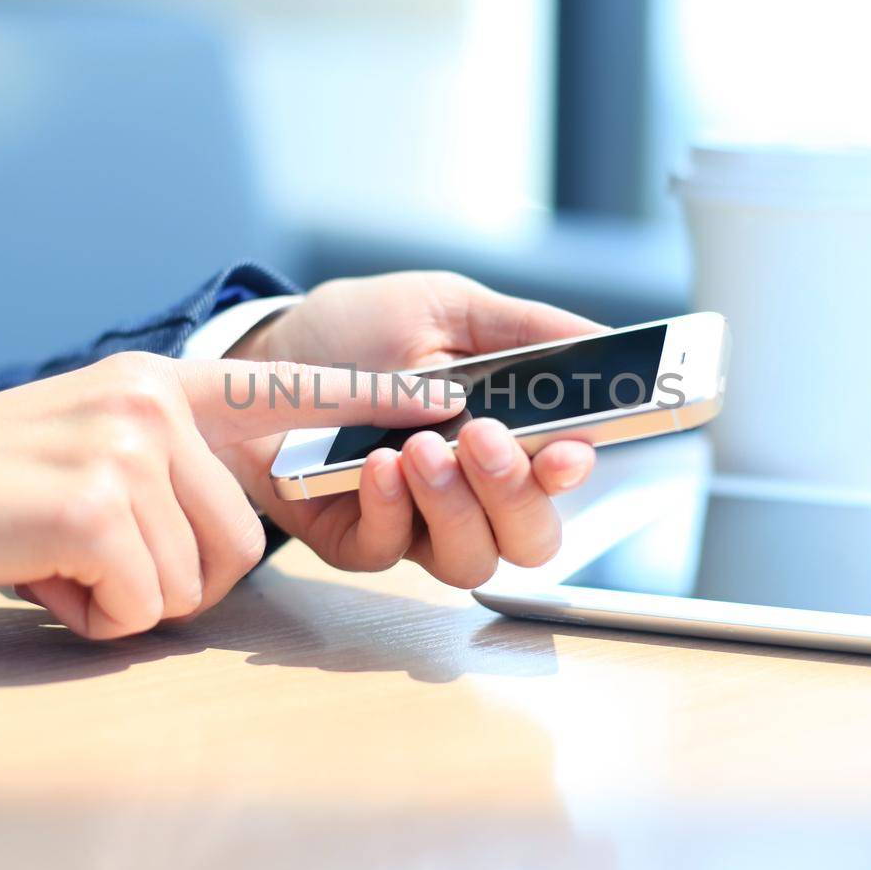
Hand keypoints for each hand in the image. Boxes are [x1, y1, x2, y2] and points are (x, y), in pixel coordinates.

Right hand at [0, 352, 460, 637]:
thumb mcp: (97, 443)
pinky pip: (147, 603)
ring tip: (66, 557)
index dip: (370, 403)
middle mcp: (152, 399)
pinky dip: (98, 616)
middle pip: (245, 537)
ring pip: (202, 576)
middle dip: (180, 574)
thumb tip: (251, 523)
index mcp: (164, 381)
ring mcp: (124, 446)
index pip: (290, 386)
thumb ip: (178, 460)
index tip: (444, 408)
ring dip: (136, 596)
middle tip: (98, 552)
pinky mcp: (93, 505)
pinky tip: (44, 573)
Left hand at [222, 271, 604, 587]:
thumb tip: (605, 339)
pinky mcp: (354, 540)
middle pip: (530, 539)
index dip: (572, 473)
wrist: (264, 352)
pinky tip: (378, 464)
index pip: (560, 479)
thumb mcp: (446, 310)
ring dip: (454, 505)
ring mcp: (415, 524)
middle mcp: (470, 493)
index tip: (568, 449)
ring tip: (420, 447)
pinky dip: (390, 508)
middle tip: (483, 439)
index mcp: (505, 439)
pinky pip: (388, 551)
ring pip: (468, 560)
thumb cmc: (360, 333)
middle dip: (515, 494)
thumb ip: (526, 330)